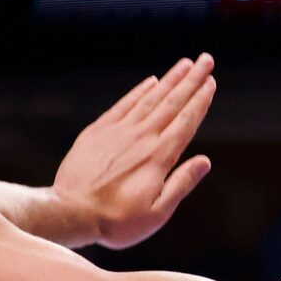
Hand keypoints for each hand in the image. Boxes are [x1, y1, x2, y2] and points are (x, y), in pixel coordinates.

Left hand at [53, 56, 216, 248]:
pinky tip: (151, 81)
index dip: (200, 101)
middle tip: (206, 60)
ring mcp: (118, 132)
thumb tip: (205, 161)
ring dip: (170, 80)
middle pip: (172, 103)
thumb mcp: (157, 213)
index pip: (185, 122)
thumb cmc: (116, 220)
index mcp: (159, 158)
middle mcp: (141, 138)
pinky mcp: (98, 132)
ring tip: (185, 64)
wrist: (69, 213)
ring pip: (150, 99)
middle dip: (191, 80)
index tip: (211, 82)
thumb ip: (181, 184)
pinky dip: (139, 91)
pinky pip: (124, 105)